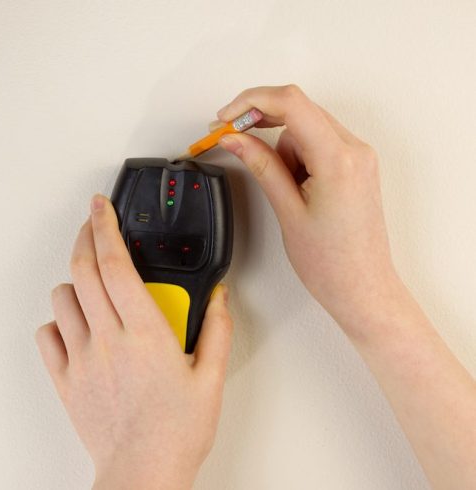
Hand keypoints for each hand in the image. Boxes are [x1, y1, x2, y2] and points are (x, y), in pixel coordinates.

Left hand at [35, 195, 232, 489]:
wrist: (144, 474)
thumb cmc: (177, 431)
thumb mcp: (211, 376)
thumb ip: (219, 329)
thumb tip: (221, 297)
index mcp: (145, 333)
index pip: (116, 264)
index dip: (105, 227)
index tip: (101, 207)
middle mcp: (108, 340)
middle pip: (82, 270)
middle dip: (84, 237)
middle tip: (92, 225)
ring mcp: (82, 358)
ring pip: (61, 298)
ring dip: (74, 281)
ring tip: (93, 283)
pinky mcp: (65, 379)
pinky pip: (47, 335)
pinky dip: (58, 320)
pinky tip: (77, 324)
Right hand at [218, 85, 398, 335]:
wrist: (361, 287)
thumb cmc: (332, 262)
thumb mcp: (287, 210)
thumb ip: (261, 166)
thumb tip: (236, 139)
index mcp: (338, 159)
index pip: (291, 104)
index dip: (252, 102)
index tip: (227, 116)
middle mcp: (355, 151)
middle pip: (298, 112)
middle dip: (264, 125)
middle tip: (237, 141)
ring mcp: (358, 157)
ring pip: (306, 129)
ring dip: (285, 150)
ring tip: (287, 191)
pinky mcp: (355, 167)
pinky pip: (318, 144)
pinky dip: (299, 157)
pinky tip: (296, 186)